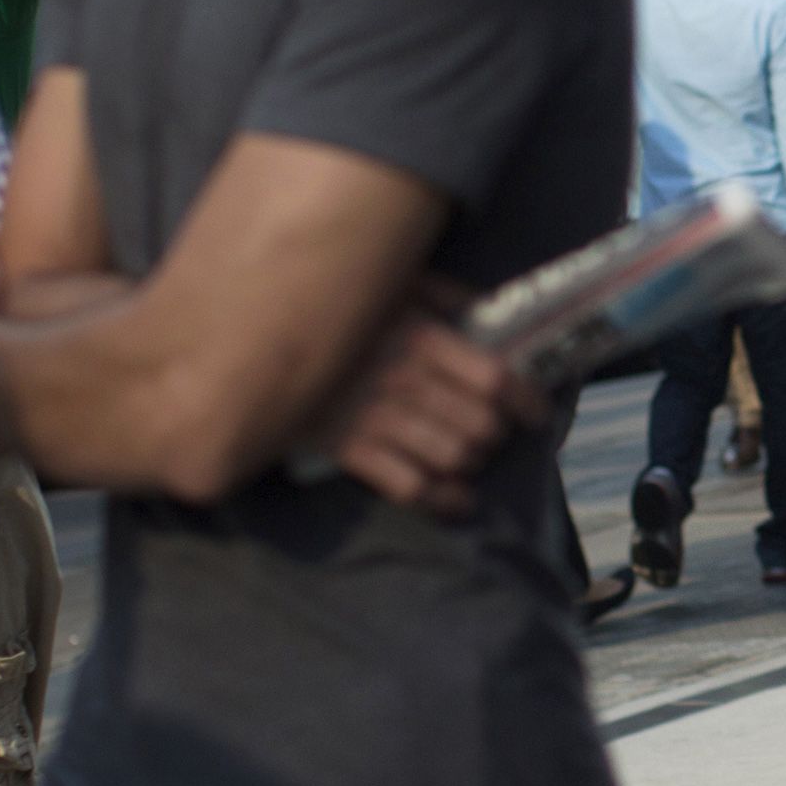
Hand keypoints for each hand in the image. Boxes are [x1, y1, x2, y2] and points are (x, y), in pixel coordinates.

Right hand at [318, 304, 540, 515]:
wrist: (249, 345)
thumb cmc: (333, 308)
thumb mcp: (392, 284)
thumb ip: (445, 295)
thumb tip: (490, 313)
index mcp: (417, 334)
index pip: (494, 379)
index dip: (526, 402)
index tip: (536, 414)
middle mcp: (400, 378)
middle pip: (480, 425)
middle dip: (496, 435)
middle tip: (494, 434)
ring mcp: (372, 417)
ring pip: (453, 458)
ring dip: (472, 463)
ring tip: (472, 457)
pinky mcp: (345, 448)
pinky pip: (409, 488)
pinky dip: (443, 501)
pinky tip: (458, 500)